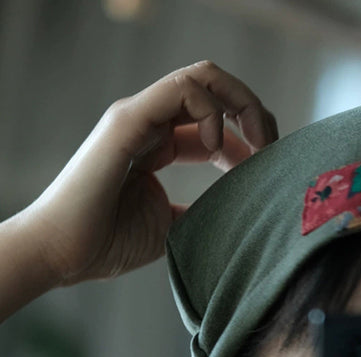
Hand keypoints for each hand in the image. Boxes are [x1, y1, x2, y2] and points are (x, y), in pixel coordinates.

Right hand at [23, 61, 275, 285]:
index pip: (215, 122)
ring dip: (242, 103)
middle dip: (253, 111)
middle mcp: (149, 122)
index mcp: (158, 143)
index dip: (248, 141)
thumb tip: (239, 217)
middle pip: (214, 88)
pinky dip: (213, 112)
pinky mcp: (128, 120)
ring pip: (202, 77)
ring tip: (257, 145)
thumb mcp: (173, 227)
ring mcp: (138, 116)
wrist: (65, 252)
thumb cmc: (109, 244)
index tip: (266, 172)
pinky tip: (220, 149)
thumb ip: (202, 213)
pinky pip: (182, 89)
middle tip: (271, 149)